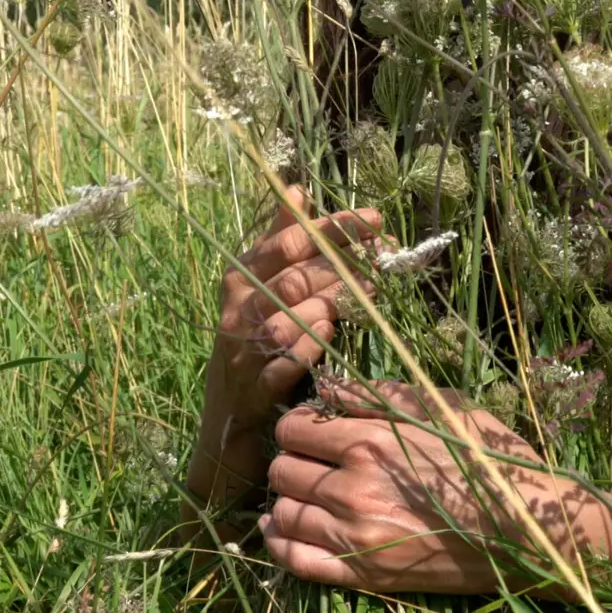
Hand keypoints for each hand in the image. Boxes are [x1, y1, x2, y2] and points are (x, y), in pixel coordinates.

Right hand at [187, 187, 379, 511]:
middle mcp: (236, 311)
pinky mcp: (252, 392)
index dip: (332, 228)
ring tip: (367, 296)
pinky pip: (281, 366)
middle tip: (385, 259)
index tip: (375, 219)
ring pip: (284, 319)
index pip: (287, 242)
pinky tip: (331, 338)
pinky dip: (307, 350)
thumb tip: (297, 187)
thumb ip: (279, 239)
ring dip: (328, 305)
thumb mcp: (261, 289)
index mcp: (240, 279)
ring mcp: (241, 353)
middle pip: (290, 278)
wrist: (226, 425)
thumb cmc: (252, 346)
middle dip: (342, 266)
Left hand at [262, 380, 587, 595]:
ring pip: (282, 513)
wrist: (525, 531)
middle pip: (281, 470)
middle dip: (292, 460)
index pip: (293, 428)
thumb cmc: (489, 460)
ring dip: (288, 499)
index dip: (299, 425)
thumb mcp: (442, 407)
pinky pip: (295, 561)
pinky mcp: (362, 575)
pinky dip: (280, 543)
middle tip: (313, 462)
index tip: (315, 429)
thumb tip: (329, 388)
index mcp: (370, 442)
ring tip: (308, 493)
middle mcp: (353, 489)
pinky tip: (285, 529)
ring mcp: (355, 537)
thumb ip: (380, 395)